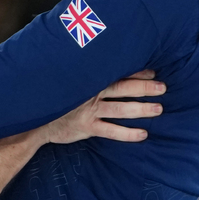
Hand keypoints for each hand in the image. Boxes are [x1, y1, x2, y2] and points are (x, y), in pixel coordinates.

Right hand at [43, 70, 164, 143]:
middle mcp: (90, 93)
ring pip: (120, 109)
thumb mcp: (65, 81)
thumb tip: (99, 64)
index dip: (135, 72)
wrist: (35, 118)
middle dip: (143, 87)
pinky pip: (111, 131)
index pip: (116, 72)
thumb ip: (83, 74)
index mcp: (88, 80)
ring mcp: (89, 111)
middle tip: (162, 88)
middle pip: (122, 89)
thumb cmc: (54, 97)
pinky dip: (127, 133)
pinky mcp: (87, 127)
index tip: (153, 71)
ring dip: (141, 108)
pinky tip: (142, 135)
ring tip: (158, 108)